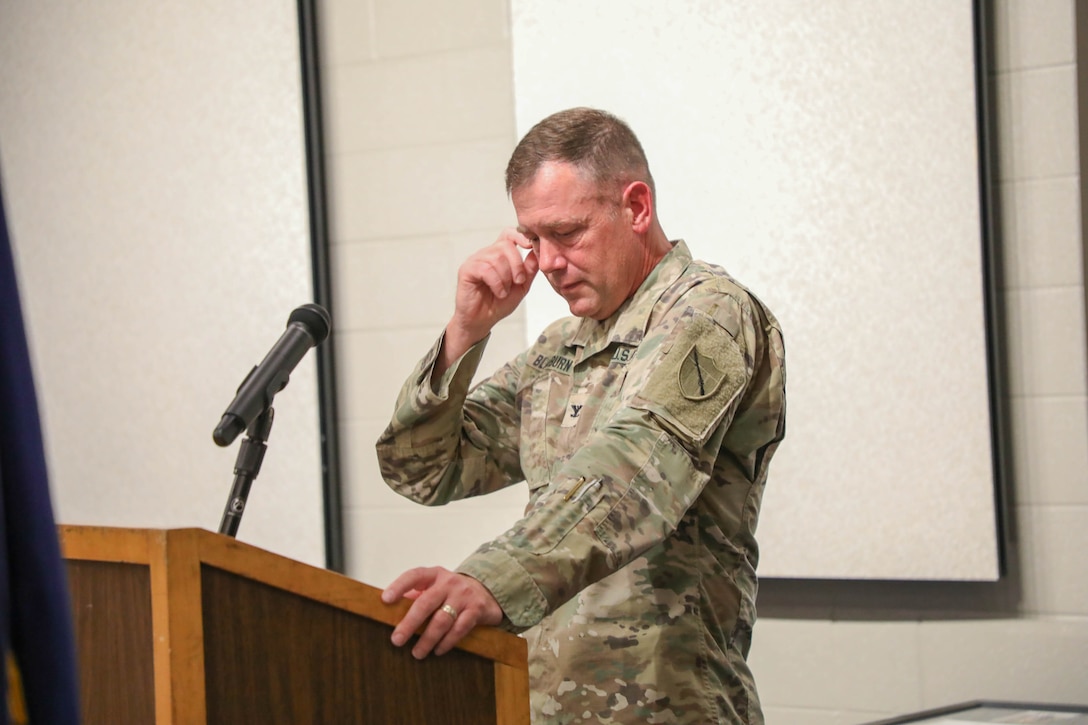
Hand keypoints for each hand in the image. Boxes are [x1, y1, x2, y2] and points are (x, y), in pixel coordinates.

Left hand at [381, 566, 503, 658]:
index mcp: (435, 575)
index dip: (399, 586)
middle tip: (397, 640)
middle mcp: (449, 583)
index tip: (385, 600)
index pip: (414, 576)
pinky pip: (459, 629)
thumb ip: (416, 596)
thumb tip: (390, 612)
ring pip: (442, 620)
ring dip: (427, 639)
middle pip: (426, 602)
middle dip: (410, 623)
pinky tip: (438, 650)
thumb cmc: (452, 593)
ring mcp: (464, 596)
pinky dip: (447, 642)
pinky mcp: (476, 610)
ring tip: (417, 652)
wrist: (488, 591)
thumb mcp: (435, 587)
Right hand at [439, 231, 537, 371]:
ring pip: (496, 258)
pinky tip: (498, 292)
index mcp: (499, 255)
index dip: (520, 236)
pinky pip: (486, 269)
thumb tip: (537, 252)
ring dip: (506, 278)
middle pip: (506, 246)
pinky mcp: (467, 270)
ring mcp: (475, 260)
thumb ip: (529, 270)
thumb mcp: (521, 287)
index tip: (530, 246)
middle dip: (517, 265)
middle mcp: (486, 254)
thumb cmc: (499, 303)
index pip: (509, 234)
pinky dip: (497, 283)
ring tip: (504, 291)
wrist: (482, 321)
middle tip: (519, 282)